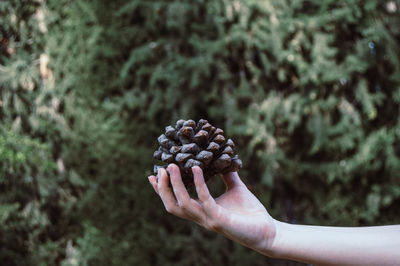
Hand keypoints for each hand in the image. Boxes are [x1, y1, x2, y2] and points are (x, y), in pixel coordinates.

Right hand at [148, 164, 276, 254]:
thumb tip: (221, 157)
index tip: (152, 174)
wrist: (268, 230)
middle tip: (160, 169)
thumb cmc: (251, 212)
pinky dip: (199, 184)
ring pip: (183, 204)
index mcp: (201, 211)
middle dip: (163, 188)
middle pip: (172, 206)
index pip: (175, 202)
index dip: (161, 190)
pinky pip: (205, 200)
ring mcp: (209, 220)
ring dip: (175, 185)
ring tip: (172, 166)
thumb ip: (225, 175)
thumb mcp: (234, 188)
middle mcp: (201, 217)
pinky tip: (197, 168)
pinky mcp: (220, 220)